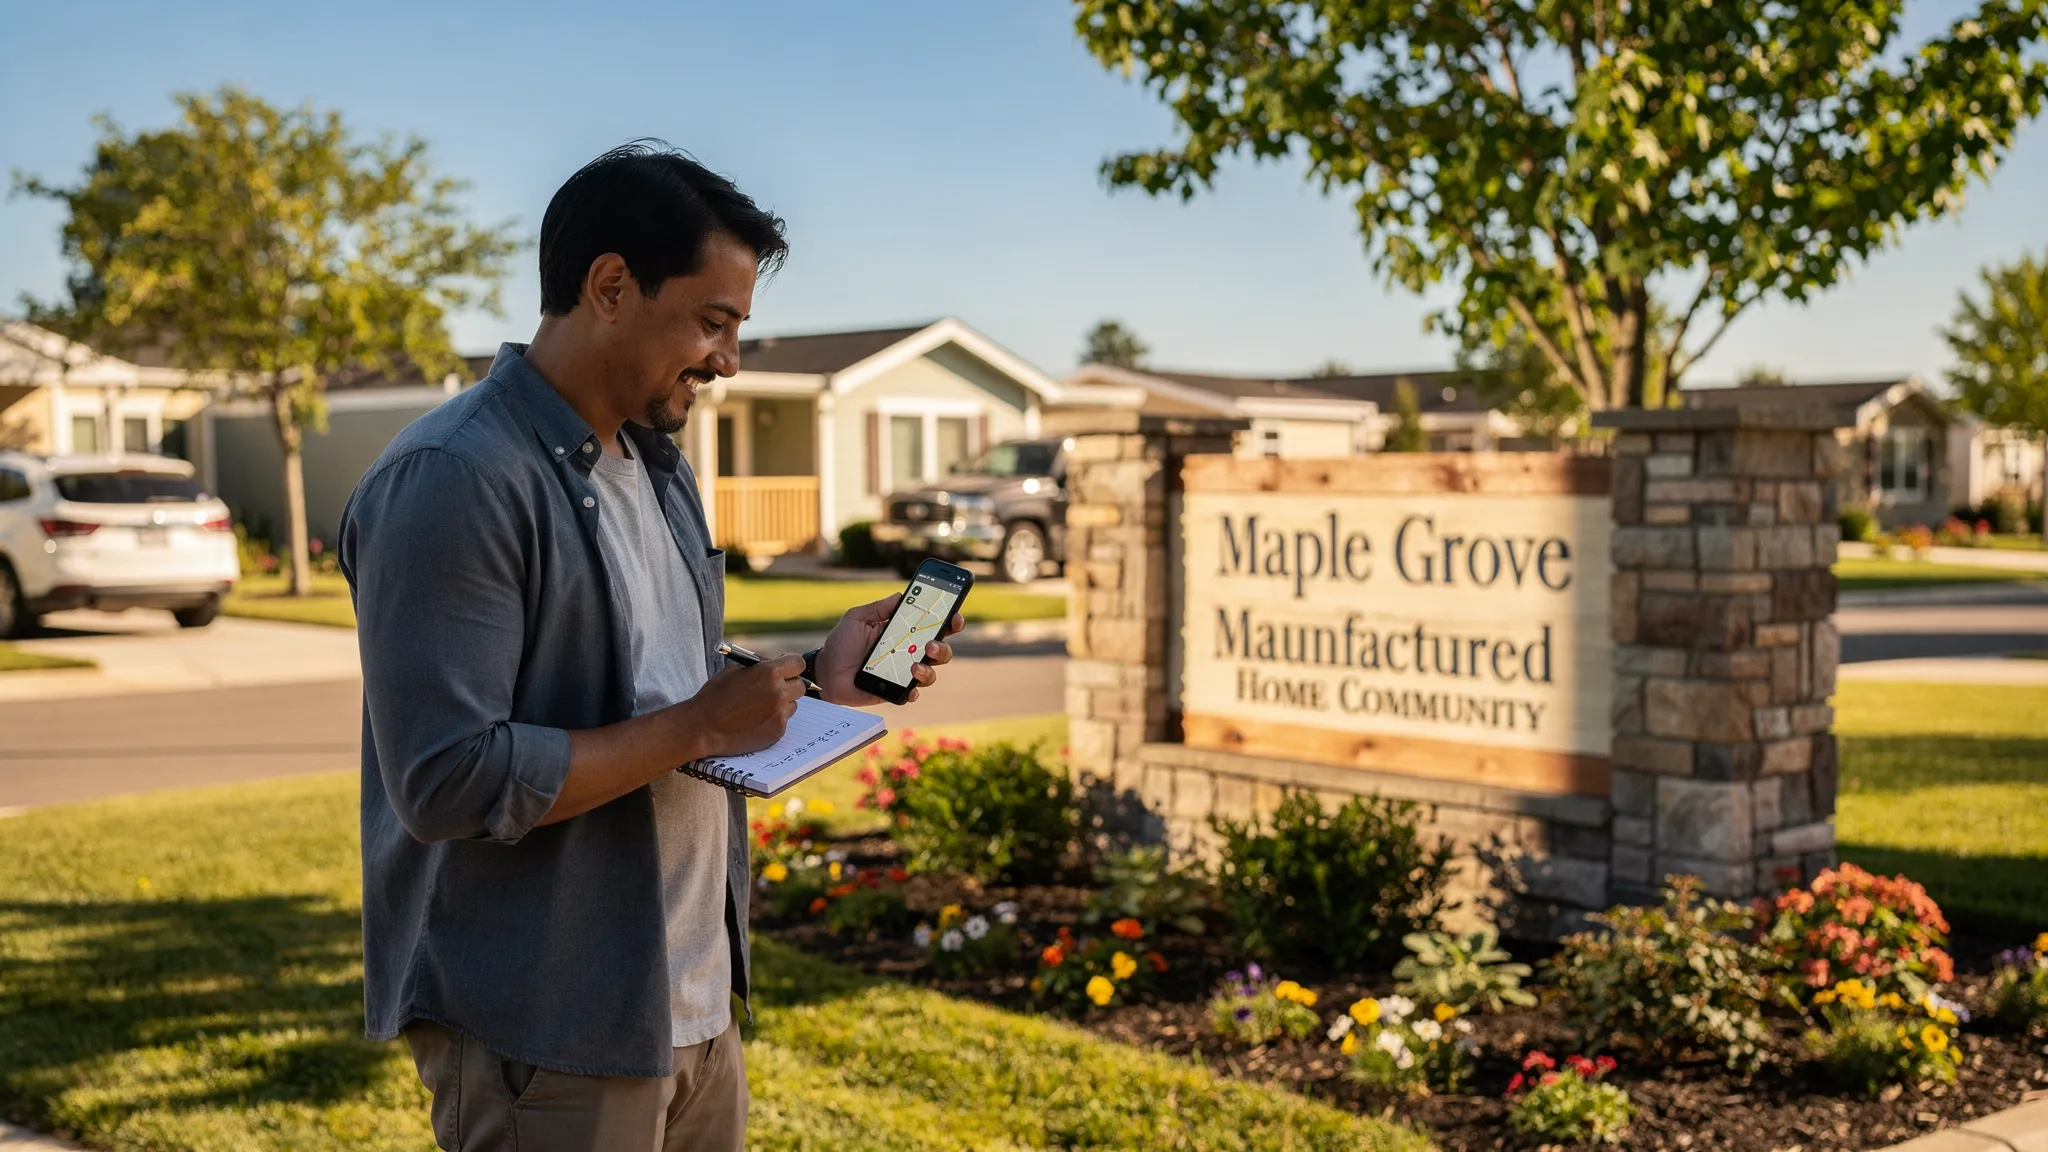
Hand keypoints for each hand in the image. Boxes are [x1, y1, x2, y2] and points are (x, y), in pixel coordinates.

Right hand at [683, 656, 806, 757]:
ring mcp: (780, 713)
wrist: (703, 727)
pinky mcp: (777, 731)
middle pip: (800, 685)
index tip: (786, 670)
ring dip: (781, 704)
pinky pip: (783, 721)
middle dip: (789, 685)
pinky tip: (754, 721)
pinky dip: (772, 719)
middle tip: (775, 688)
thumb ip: (759, 665)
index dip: (791, 666)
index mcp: (769, 672)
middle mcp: (779, 692)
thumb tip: (777, 664)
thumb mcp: (734, 670)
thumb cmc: (715, 695)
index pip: (798, 664)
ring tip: (758, 707)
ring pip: (792, 705)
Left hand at [814, 592, 963, 705]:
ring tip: (914, 667)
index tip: (954, 616)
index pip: (933, 626)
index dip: (949, 621)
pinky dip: (913, 692)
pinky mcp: (894, 691)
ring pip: (931, 674)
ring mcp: (902, 674)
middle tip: (931, 644)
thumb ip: (879, 608)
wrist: (824, 671)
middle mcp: (908, 653)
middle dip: (942, 647)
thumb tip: (902, 594)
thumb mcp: (858, 618)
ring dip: (929, 670)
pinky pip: (912, 694)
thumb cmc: (841, 643)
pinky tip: (908, 689)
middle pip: (940, 651)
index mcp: (902, 632)